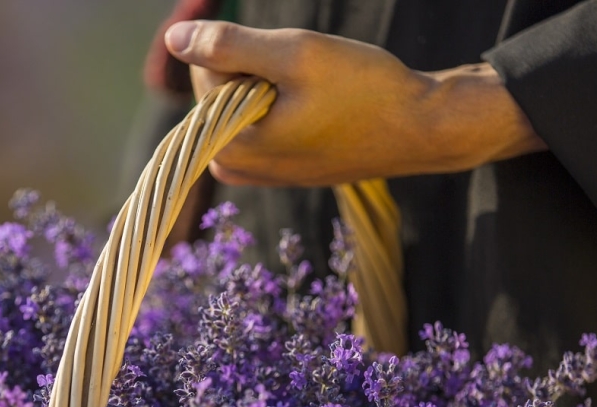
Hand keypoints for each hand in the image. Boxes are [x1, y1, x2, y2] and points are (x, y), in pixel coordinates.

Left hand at [164, 20, 545, 185]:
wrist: (421, 131)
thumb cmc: (364, 92)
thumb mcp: (296, 55)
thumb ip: (229, 46)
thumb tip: (175, 39)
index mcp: (231, 148)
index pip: (204, 78)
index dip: (244, 53)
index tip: (289, 60)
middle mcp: (237, 169)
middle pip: (222, 95)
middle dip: (257, 72)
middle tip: (309, 78)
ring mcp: (260, 175)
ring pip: (245, 106)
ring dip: (273, 87)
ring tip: (317, 95)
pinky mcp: (282, 171)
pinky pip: (264, 123)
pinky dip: (285, 105)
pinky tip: (321, 109)